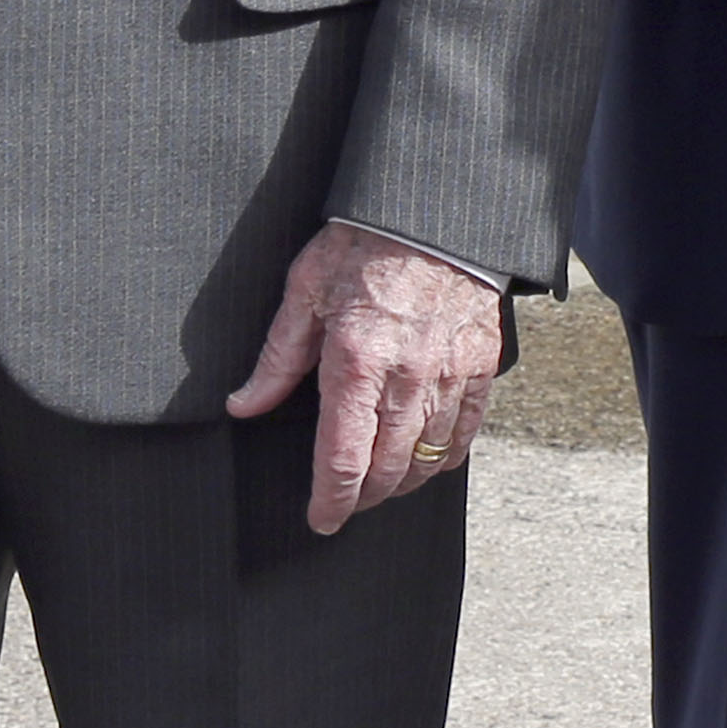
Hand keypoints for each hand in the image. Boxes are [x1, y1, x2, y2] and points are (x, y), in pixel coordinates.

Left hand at [230, 222, 505, 533]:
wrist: (432, 208)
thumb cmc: (363, 241)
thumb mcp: (305, 290)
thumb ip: (277, 357)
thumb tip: (245, 404)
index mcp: (356, 360)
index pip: (342, 458)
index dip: (330, 501)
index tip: (321, 518)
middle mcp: (407, 375)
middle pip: (386, 468)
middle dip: (363, 496)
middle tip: (346, 501)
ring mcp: (450, 371)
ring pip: (427, 457)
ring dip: (402, 481)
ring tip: (383, 484)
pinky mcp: (482, 362)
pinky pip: (468, 429)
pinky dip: (446, 455)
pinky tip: (429, 459)